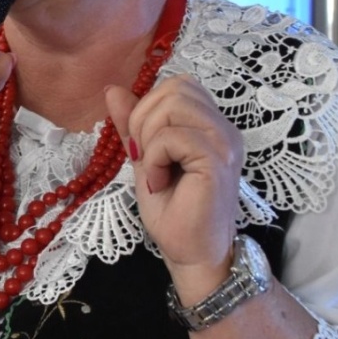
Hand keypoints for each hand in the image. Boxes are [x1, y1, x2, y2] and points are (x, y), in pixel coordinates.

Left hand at [105, 76, 241, 279]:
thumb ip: (133, 124)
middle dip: (145, 118)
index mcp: (210, 125)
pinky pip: (174, 136)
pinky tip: (158, 182)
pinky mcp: (217, 160)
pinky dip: (155, 157)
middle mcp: (223, 128)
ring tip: (154, 169)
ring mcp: (224, 142)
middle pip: (175, 87)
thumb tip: (113, 89)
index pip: (177, 84)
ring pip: (174, 104)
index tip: (144, 147)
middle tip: (145, 157)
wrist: (191, 254)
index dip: (150, 107)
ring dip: (150, 136)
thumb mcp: (144, 159)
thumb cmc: (173, 211)